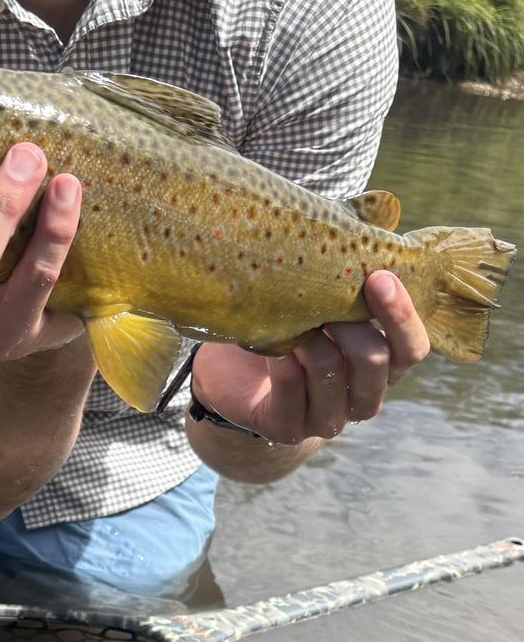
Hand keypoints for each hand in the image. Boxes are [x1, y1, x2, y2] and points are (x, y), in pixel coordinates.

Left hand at [191, 270, 430, 443]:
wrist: (231, 379)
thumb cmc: (283, 330)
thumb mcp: (319, 303)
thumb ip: (349, 274)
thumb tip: (380, 213)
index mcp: (382, 368)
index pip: (411, 349)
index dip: (401, 315)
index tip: (379, 277)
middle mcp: (361, 398)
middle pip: (376, 362)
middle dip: (352, 323)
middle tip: (325, 295)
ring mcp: (325, 419)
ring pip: (332, 373)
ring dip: (313, 339)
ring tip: (294, 318)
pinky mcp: (287, 428)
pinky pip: (291, 389)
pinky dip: (283, 361)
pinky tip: (271, 344)